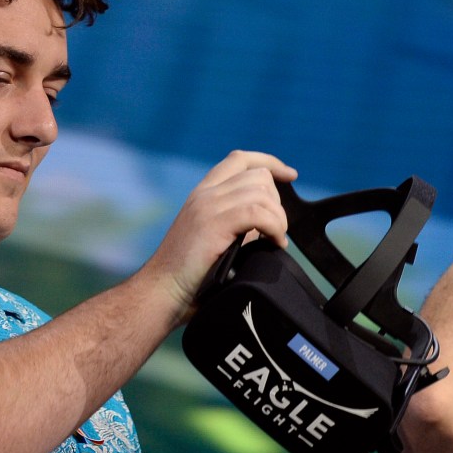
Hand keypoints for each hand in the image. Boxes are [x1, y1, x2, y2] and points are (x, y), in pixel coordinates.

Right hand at [141, 150, 296, 321]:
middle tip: (276, 231)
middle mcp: (204, 194)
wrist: (162, 292)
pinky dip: (274, 227)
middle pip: (258, 176)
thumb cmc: (190, 276)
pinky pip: (258, 213)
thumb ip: (240, 224)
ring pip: (261, 192)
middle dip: (277, 201)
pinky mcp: (213, 224)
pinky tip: (273, 243)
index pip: (240, 160)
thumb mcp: (217, 239)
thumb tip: (272, 222)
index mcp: (203, 194)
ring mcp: (207, 206)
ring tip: (275, 240)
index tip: (290, 175)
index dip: (269, 162)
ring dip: (278, 218)